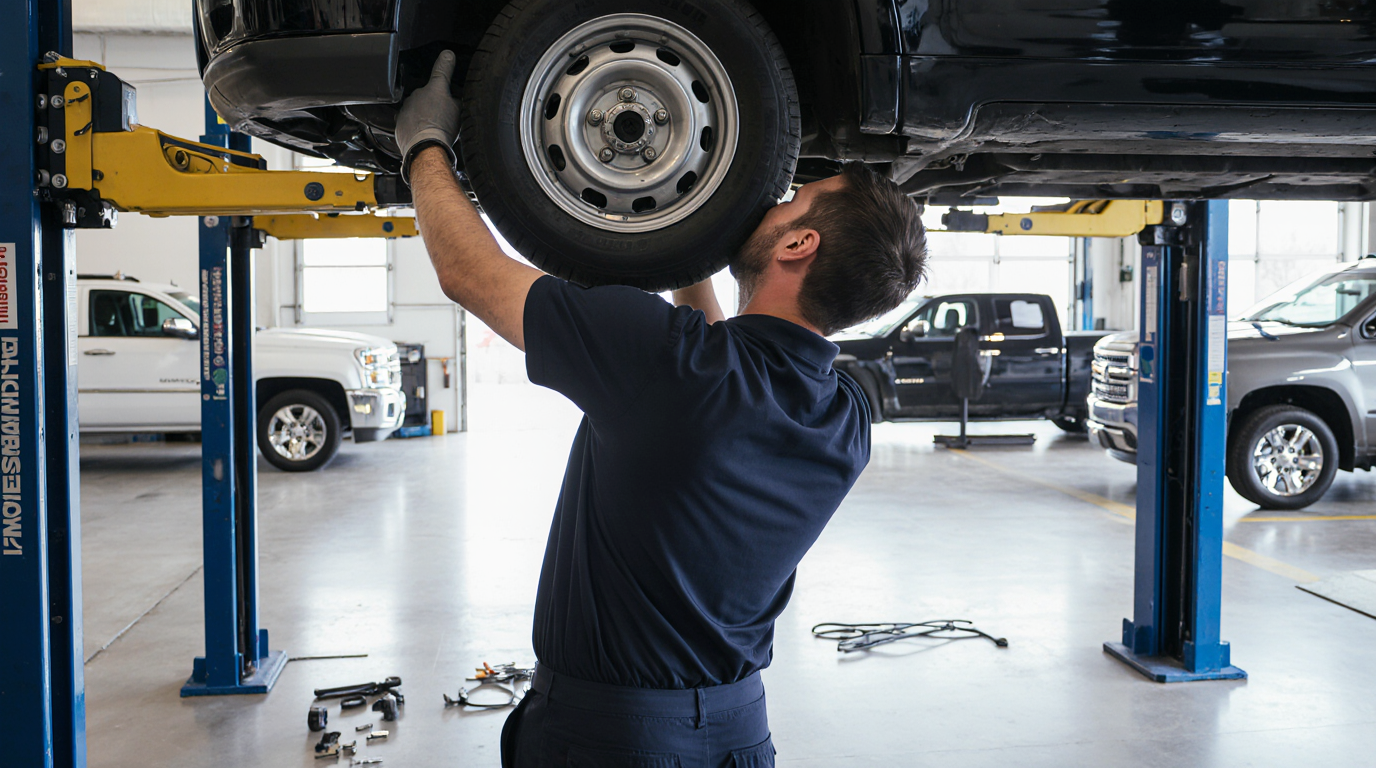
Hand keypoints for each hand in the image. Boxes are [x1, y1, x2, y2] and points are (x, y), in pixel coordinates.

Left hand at [396, 50, 460, 181]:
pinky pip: (408, 120)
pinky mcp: (399, 122)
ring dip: (423, 115)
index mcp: (435, 88)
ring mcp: (406, 107)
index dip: (446, 62)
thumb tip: (456, 96)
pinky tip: (422, 135)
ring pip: (416, 107)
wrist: (425, 148)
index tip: (448, 54)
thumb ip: (457, 99)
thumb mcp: (459, 111)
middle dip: (434, 102)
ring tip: (432, 130)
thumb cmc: (443, 129)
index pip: (442, 70)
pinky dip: (414, 126)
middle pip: (427, 94)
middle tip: (443, 117)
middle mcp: (418, 94)